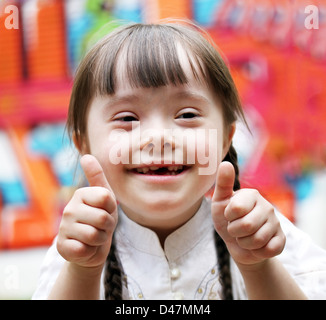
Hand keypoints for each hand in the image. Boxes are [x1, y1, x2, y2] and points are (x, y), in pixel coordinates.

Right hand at [56, 154, 117, 268]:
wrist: (93, 247)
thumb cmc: (101, 219)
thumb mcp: (105, 198)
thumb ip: (97, 177)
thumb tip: (86, 156)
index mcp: (80, 194)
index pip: (106, 198)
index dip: (112, 207)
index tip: (106, 210)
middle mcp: (69, 209)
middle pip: (103, 218)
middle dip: (108, 226)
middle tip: (101, 227)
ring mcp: (63, 228)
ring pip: (95, 235)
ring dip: (100, 240)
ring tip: (95, 237)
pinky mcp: (61, 247)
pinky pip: (84, 250)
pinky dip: (90, 251)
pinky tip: (85, 247)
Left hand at [211, 162, 284, 268]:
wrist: (236, 243)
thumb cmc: (226, 219)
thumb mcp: (219, 201)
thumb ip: (223, 183)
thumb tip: (225, 163)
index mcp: (252, 194)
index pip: (236, 209)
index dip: (228, 217)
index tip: (229, 215)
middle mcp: (267, 206)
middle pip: (246, 226)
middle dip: (235, 232)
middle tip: (235, 228)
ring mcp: (276, 223)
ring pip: (257, 240)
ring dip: (244, 243)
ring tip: (244, 236)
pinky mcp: (281, 240)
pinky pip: (268, 250)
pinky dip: (256, 252)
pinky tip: (255, 246)